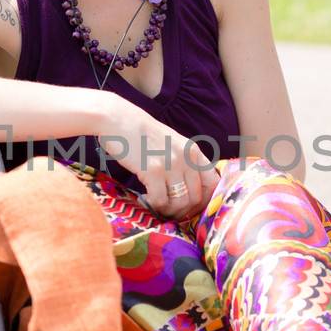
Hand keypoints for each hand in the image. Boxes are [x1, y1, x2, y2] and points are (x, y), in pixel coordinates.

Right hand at [99, 100, 220, 220]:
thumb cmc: (141, 134)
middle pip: (196, 197)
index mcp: (193, 151)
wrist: (118, 120)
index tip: (190, 206)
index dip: (204, 201)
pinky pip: (160, 200)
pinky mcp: (153, 171)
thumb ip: (184, 162)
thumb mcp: (172, 144)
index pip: (213, 184)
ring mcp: (171, 164)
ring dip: (168, 210)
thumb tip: (190, 191)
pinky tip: (145, 198)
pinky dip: (153, 205)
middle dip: (183, 210)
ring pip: (179, 203)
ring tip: (157, 205)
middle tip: (169, 211)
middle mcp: (187, 158)